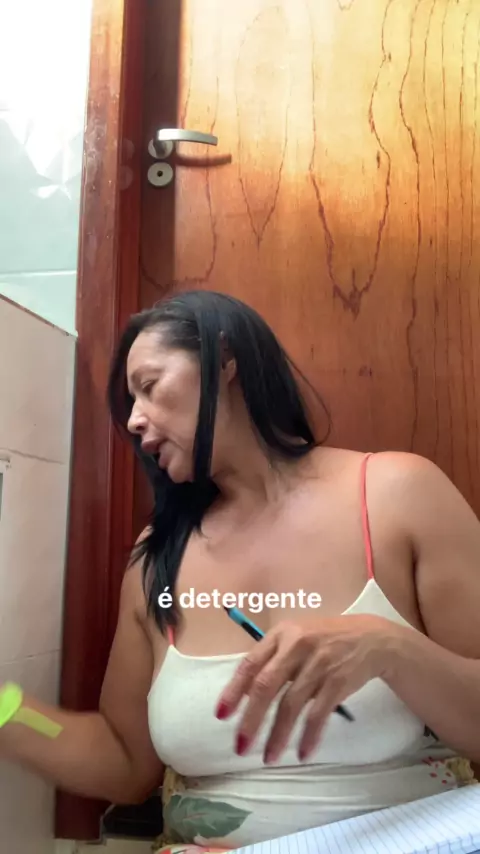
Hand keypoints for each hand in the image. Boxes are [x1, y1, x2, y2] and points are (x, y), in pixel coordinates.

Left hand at [215, 614, 395, 763]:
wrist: (371, 638)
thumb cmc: (324, 640)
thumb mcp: (295, 637)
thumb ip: (272, 660)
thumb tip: (244, 696)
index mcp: (281, 634)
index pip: (251, 663)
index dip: (234, 691)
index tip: (221, 716)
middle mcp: (297, 646)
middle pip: (267, 686)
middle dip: (251, 719)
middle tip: (240, 746)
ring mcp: (319, 664)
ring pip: (291, 705)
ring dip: (278, 735)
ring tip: (269, 758)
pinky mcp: (338, 681)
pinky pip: (318, 714)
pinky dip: (309, 736)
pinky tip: (302, 753)